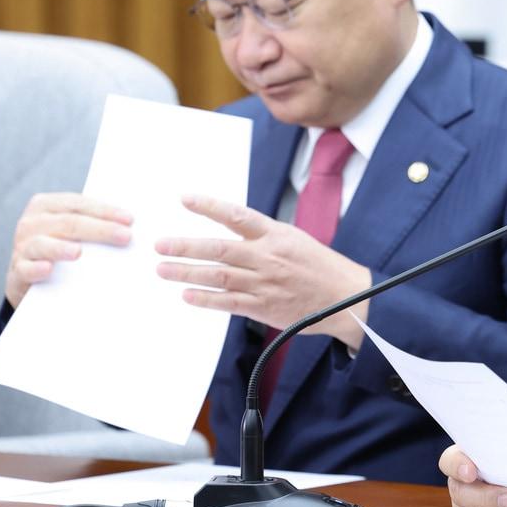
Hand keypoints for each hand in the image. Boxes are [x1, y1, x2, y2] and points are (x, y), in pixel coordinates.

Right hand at [6, 193, 132, 307]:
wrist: (30, 274)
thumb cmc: (60, 243)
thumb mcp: (72, 229)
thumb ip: (91, 221)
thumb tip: (129, 223)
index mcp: (46, 205)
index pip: (79, 204)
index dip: (105, 211)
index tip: (129, 220)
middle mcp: (32, 222)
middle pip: (68, 223)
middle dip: (99, 229)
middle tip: (125, 237)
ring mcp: (22, 246)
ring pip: (43, 244)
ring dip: (61, 248)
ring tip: (78, 253)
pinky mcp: (18, 270)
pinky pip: (26, 268)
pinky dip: (36, 269)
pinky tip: (47, 269)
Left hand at [155, 194, 372, 348]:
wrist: (346, 297)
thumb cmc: (319, 266)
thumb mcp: (294, 239)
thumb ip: (262, 236)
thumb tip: (229, 229)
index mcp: (276, 235)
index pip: (237, 215)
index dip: (209, 207)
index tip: (184, 199)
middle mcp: (268, 257)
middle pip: (219, 249)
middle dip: (186, 247)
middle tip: (160, 244)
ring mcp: (265, 283)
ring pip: (219, 276)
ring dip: (187, 273)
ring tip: (163, 269)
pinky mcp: (264, 307)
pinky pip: (229, 303)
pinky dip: (206, 300)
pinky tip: (187, 296)